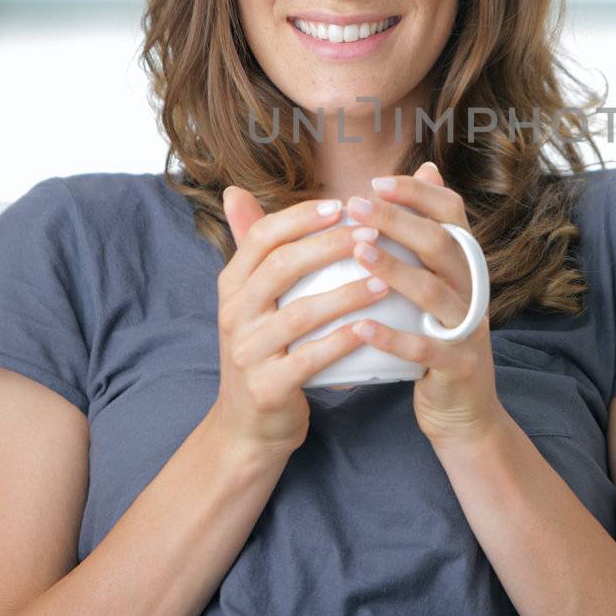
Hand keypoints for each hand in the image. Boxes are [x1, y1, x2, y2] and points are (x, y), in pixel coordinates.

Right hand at [210, 187, 387, 461]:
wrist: (250, 425)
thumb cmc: (266, 349)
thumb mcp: (251, 298)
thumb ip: (253, 247)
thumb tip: (236, 189)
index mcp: (232, 285)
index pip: (261, 237)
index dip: (302, 218)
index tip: (344, 204)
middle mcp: (234, 315)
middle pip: (281, 268)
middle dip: (329, 246)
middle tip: (372, 233)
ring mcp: (248, 352)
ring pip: (299, 314)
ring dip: (345, 293)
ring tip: (383, 280)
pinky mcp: (267, 388)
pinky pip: (308, 359)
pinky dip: (341, 342)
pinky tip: (371, 329)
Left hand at [344, 161, 506, 447]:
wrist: (463, 411)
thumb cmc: (435, 337)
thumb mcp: (437, 280)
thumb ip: (430, 229)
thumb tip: (428, 168)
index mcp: (465, 265)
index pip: (451, 213)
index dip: (417, 193)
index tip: (374, 180)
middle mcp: (473, 289)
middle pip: (442, 244)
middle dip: (398, 220)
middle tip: (355, 205)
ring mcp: (470, 328)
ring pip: (436, 292)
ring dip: (396, 270)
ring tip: (358, 251)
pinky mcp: (459, 366)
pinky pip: (427, 349)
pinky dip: (394, 337)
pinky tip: (361, 326)